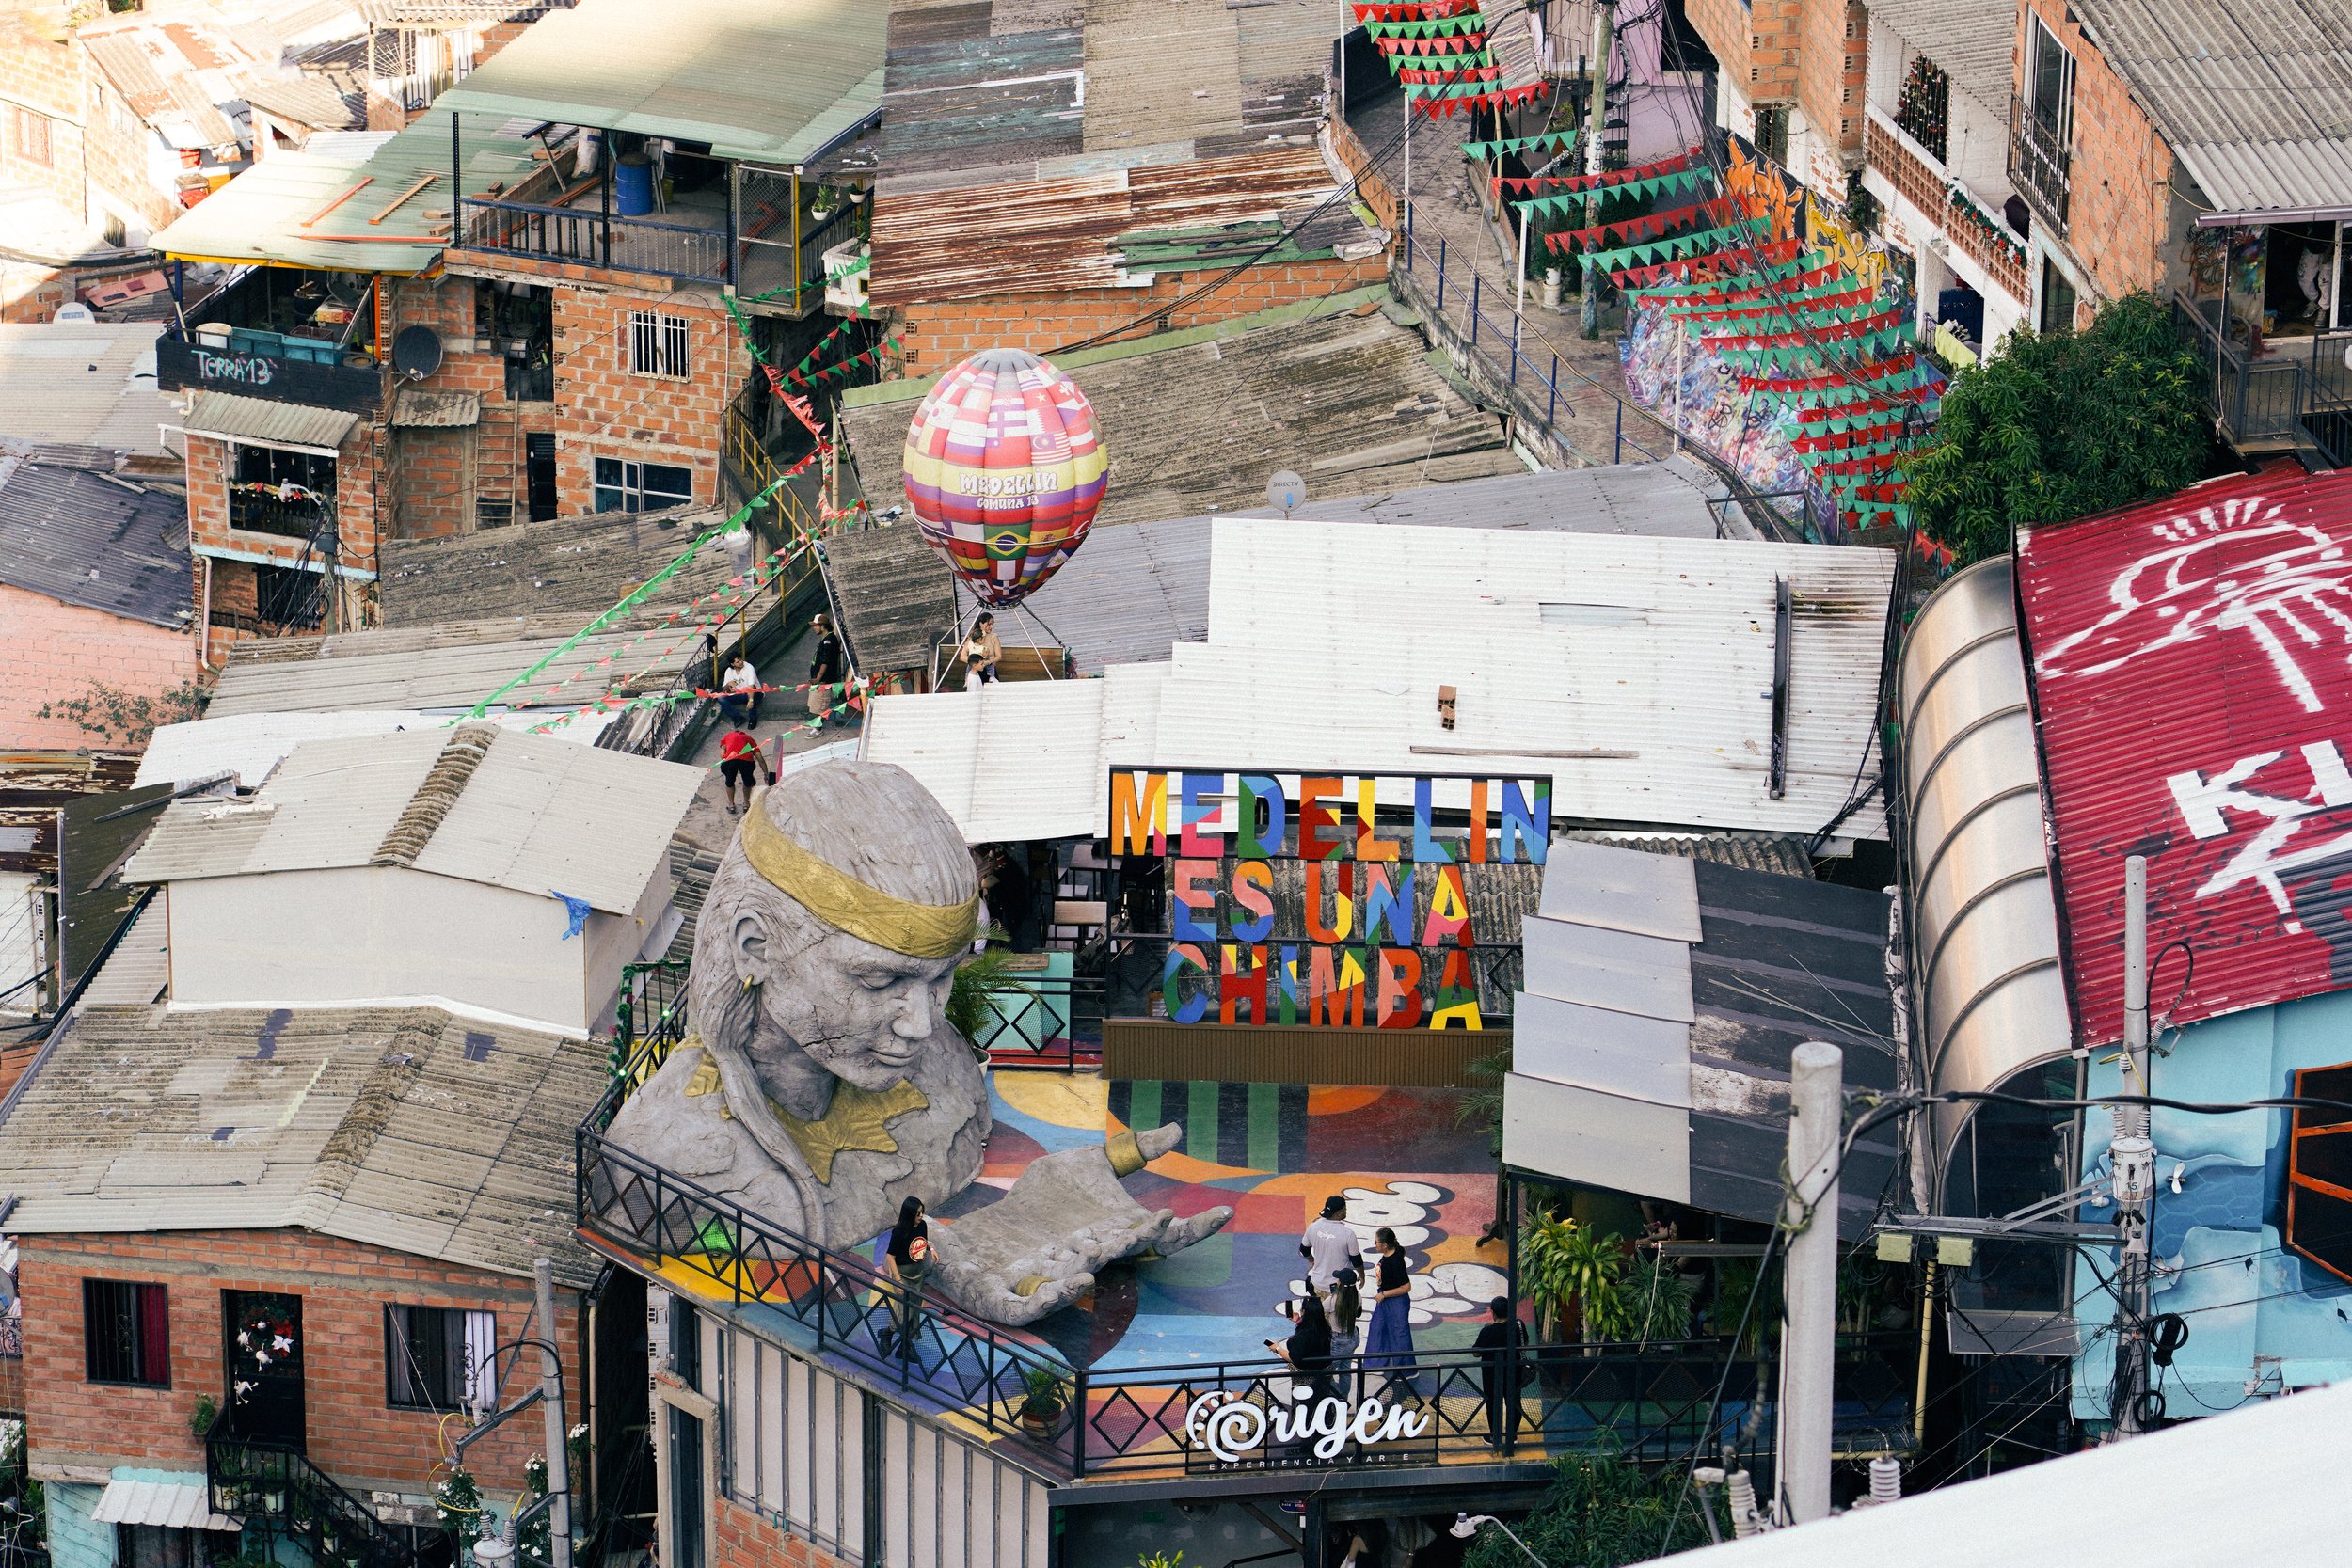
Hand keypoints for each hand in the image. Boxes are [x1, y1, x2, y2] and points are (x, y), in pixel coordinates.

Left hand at [919, 1123, 1233, 1326]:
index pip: (1160, 1237)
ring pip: (1081, 1279)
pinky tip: (1076, 1281)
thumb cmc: (1038, 1203)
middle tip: (1166, 1219)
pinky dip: (1054, 1300)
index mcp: (1110, 1234)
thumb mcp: (1083, 1166)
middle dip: (1145, 1238)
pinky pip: (1032, 1306)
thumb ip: (1128, 1152)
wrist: (981, 1228)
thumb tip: (1177, 1130)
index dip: (1193, 1228)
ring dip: (1099, 1265)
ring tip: (1115, 1245)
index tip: (1224, 1212)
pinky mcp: (1008, 1297)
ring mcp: (1048, 1281)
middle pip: (1123, 1253)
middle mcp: (1088, 1260)